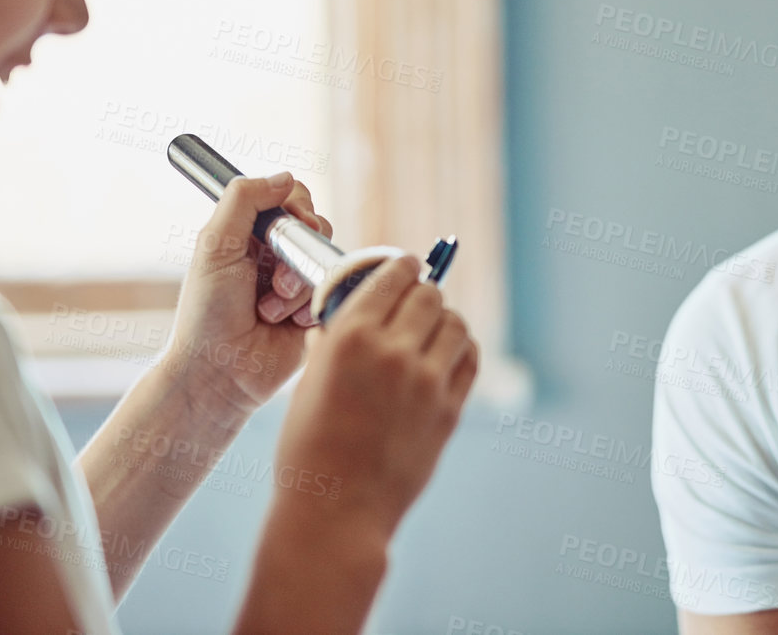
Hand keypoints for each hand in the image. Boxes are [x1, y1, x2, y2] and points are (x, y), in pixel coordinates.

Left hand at [161, 170, 331, 418]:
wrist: (219, 374)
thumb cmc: (207, 313)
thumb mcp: (215, 247)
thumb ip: (243, 201)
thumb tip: (285, 177)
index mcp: (252, 235)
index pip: (293, 198)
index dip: (297, 210)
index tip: (287, 227)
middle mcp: (278, 255)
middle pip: (316, 229)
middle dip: (296, 255)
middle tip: (273, 280)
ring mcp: (299, 284)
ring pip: (325, 262)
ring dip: (297, 287)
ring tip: (270, 311)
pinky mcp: (314, 312)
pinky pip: (333, 294)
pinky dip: (309, 309)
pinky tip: (285, 326)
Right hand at [270, 253, 478, 537]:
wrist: (335, 512)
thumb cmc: (309, 450)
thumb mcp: (310, 382)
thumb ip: (336, 341)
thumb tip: (354, 311)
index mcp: (351, 337)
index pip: (392, 277)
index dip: (401, 267)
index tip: (405, 265)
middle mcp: (393, 352)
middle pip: (428, 295)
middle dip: (422, 291)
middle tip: (418, 296)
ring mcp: (427, 382)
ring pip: (455, 323)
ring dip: (444, 320)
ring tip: (433, 327)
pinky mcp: (449, 410)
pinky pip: (468, 360)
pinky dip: (461, 349)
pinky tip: (449, 353)